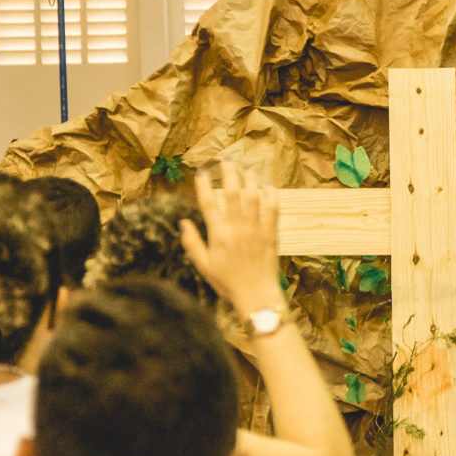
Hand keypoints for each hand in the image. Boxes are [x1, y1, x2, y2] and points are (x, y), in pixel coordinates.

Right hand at [180, 160, 282, 315]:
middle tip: (226, 160)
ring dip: (249, 179)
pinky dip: (271, 195)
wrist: (256, 295)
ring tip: (246, 167)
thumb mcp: (204, 265)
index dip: (203, 185)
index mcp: (218, 235)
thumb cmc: (228, 282)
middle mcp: (237, 228)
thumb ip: (192, 243)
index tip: (201, 173)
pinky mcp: (271, 234)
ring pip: (253, 196)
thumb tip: (183, 222)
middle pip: (232, 193)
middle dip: (229, 173)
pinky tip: (267, 186)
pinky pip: (273, 209)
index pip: (208, 203)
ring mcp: (256, 230)